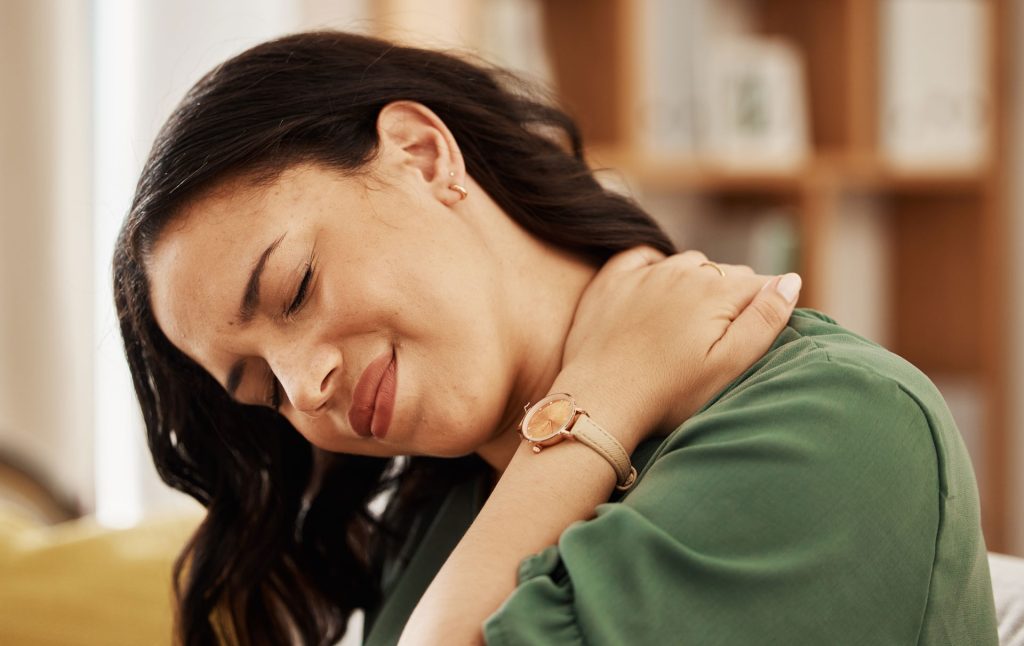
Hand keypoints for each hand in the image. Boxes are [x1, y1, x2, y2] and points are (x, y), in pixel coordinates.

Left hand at [553, 246, 800, 450]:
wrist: (600, 400)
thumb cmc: (670, 393)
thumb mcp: (730, 364)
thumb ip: (764, 319)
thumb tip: (790, 280)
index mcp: (717, 289)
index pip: (759, 284)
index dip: (762, 308)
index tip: (748, 339)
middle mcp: (683, 271)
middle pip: (724, 273)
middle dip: (730, 298)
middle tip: (716, 340)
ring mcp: (645, 273)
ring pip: (687, 264)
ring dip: (695, 284)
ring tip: (688, 324)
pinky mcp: (612, 281)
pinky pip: (643, 257)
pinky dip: (654, 268)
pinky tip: (656, 288)